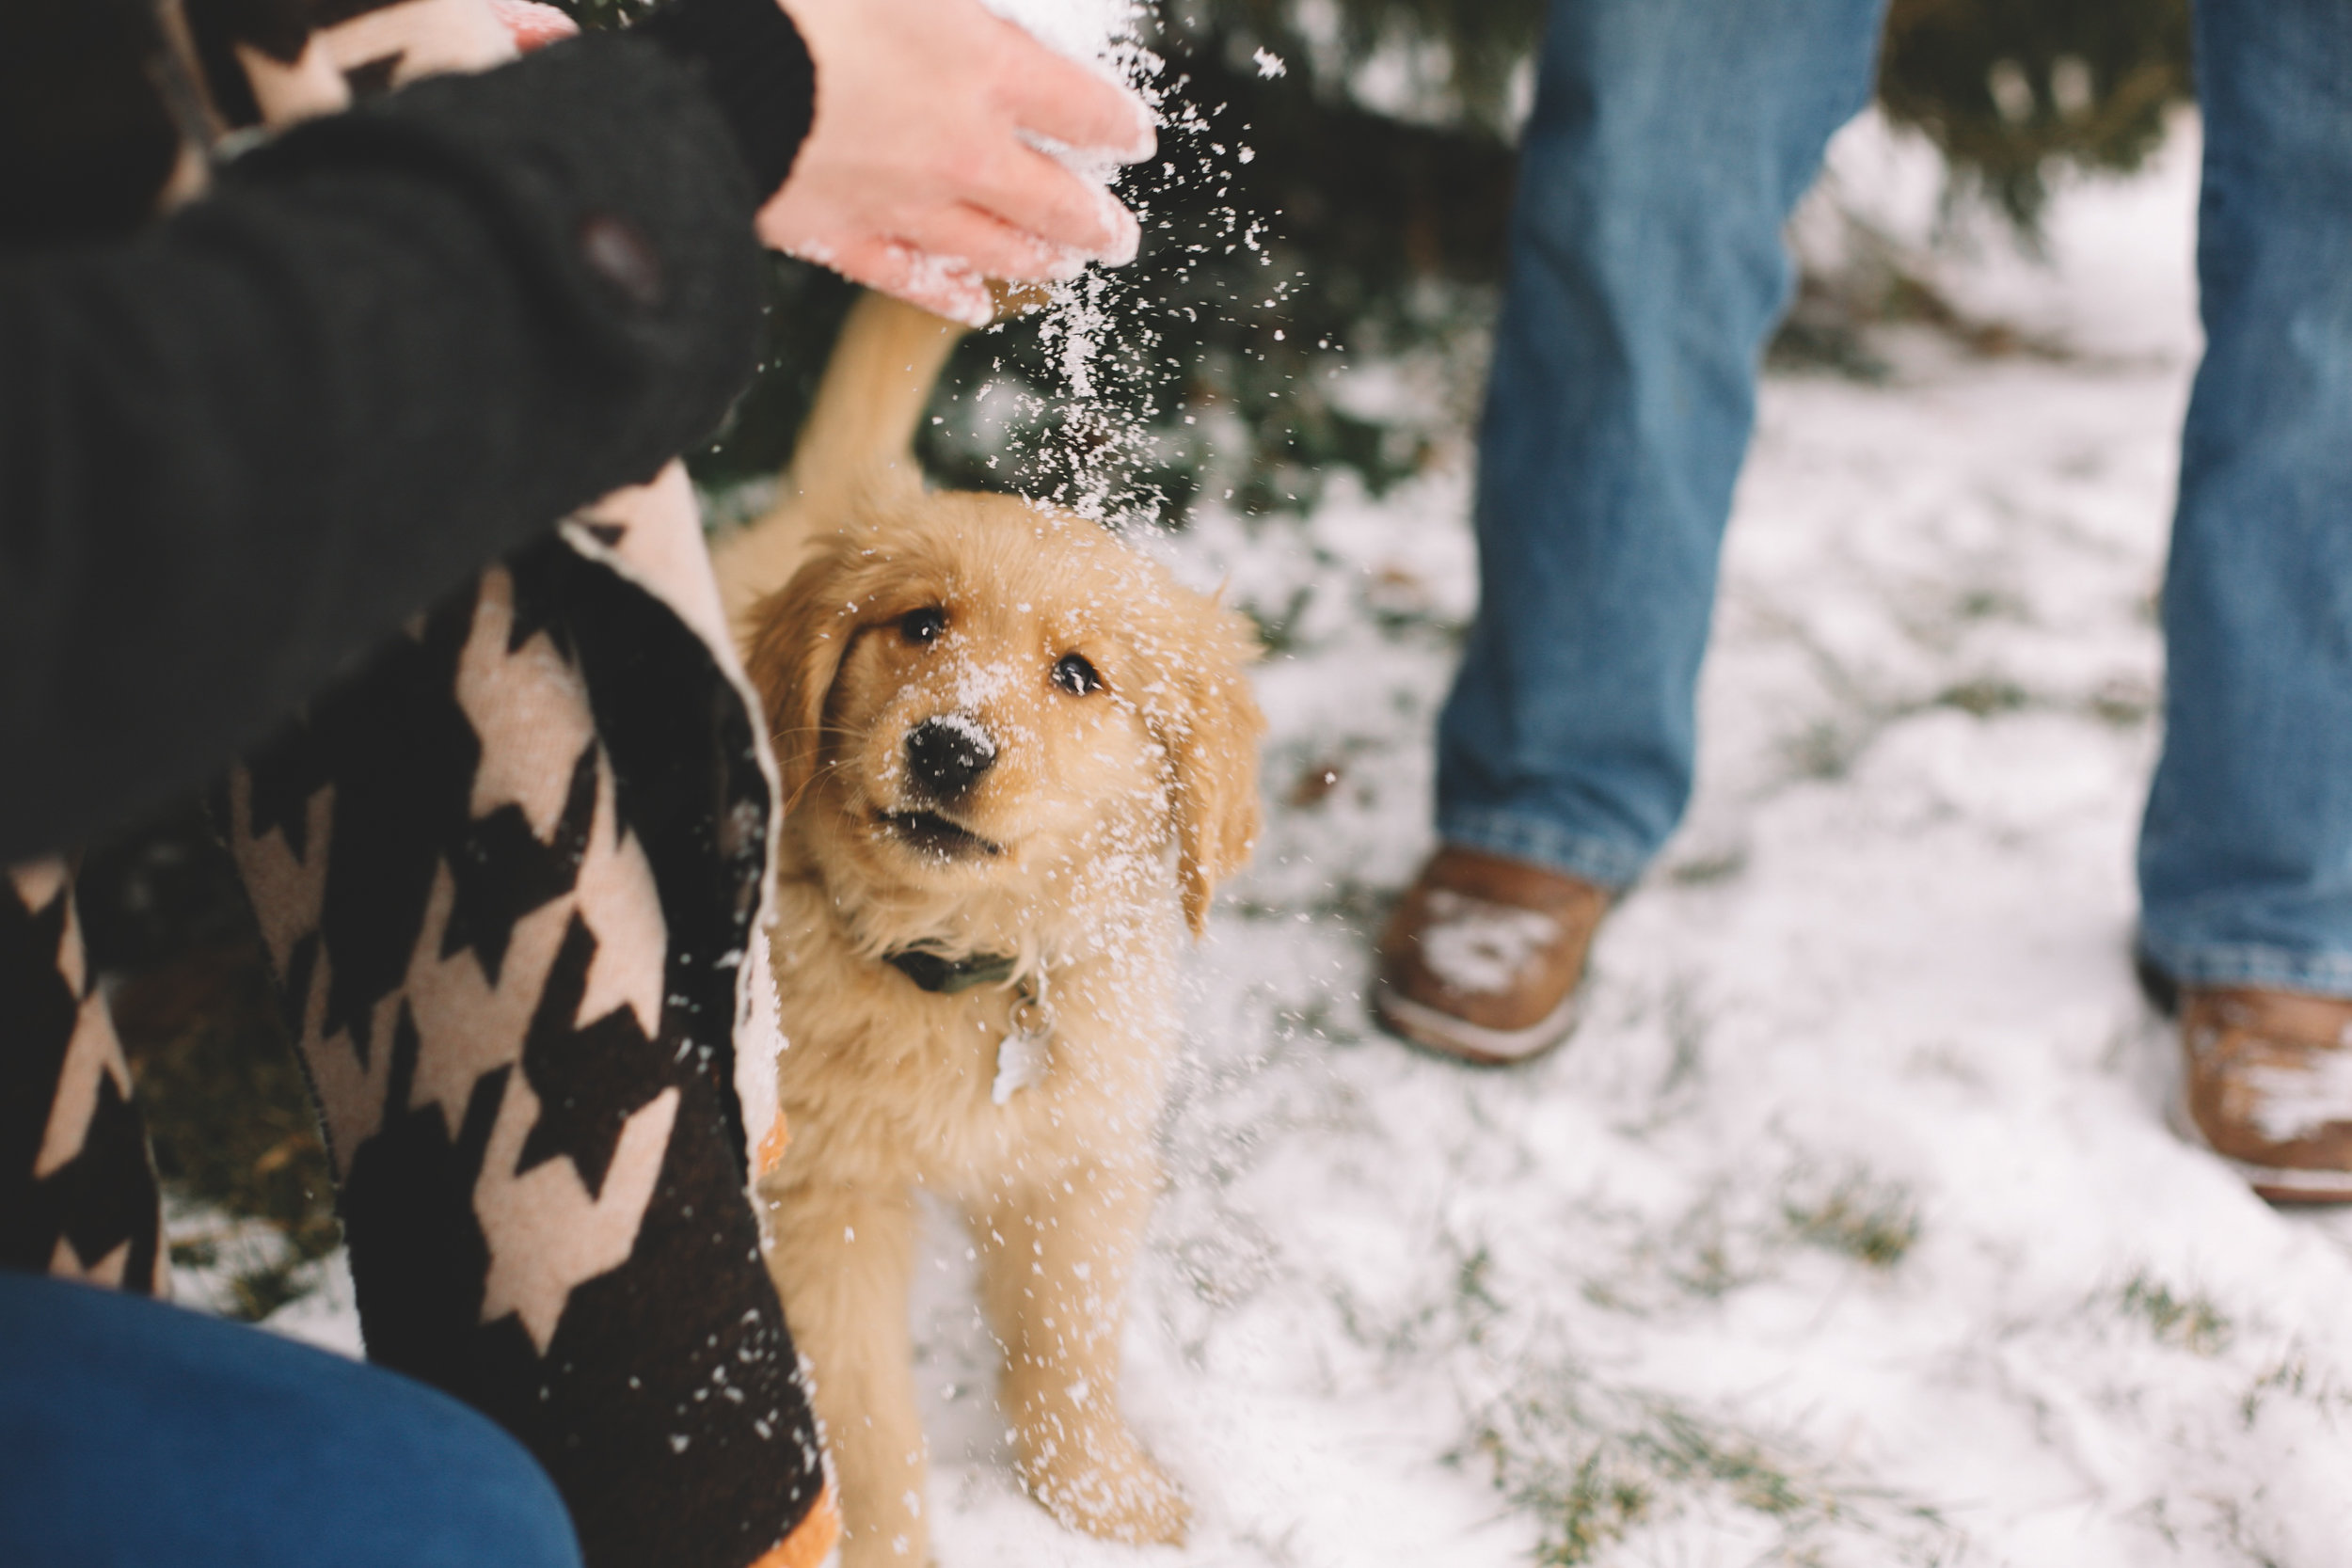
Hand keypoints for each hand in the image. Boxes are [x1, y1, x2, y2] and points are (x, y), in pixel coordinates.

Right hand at [759, 0, 1155, 324]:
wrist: (716, 80)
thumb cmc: (802, 0)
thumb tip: (974, 8)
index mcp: (986, 69)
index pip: (1082, 107)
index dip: (1116, 125)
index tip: (1135, 140)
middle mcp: (965, 151)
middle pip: (1055, 200)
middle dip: (1095, 220)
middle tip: (1118, 237)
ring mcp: (910, 206)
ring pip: (997, 248)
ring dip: (1038, 260)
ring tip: (1061, 267)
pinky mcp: (847, 240)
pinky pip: (914, 278)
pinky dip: (951, 295)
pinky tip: (973, 306)